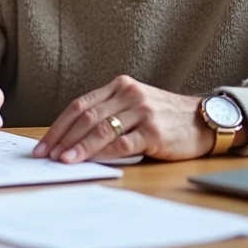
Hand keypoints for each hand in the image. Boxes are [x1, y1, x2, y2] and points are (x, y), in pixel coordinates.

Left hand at [34, 76, 212, 162]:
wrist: (203, 120)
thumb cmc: (164, 116)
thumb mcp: (135, 105)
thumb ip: (108, 113)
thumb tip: (72, 139)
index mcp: (120, 86)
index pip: (80, 105)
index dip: (59, 126)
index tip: (43, 144)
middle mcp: (130, 95)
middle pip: (87, 117)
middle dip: (62, 138)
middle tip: (46, 155)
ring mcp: (143, 112)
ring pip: (101, 130)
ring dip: (78, 147)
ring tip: (63, 160)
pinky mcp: (154, 132)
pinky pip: (123, 143)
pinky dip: (103, 153)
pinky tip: (90, 162)